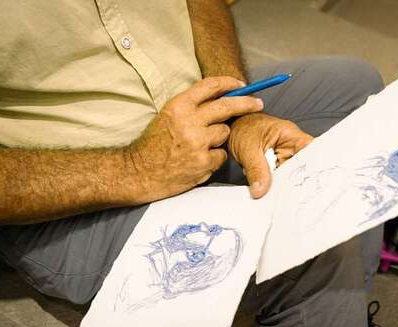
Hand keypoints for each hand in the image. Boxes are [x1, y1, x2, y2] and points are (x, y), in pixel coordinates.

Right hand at [125, 76, 262, 202]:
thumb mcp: (168, 116)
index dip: (229, 83)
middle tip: (257, 103)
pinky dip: (214, 159)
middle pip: (227, 106)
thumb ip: (191, 107)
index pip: (210, 86)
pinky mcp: (203, 162)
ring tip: (200, 146)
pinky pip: (221, 156)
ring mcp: (197, 143)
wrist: (140, 172)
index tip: (241, 85)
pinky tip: (199, 161)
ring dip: (219, 139)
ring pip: (224, 133)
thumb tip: (219, 98)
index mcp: (179, 106)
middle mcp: (189, 121)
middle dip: (246, 103)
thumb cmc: (154, 145)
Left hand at [228, 113, 312, 197]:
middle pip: (304, 168)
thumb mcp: (247, 148)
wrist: (231, 130)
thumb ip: (255, 169)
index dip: (316, 166)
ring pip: (292, 177)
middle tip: (294, 197)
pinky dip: (277, 187)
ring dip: (287, 187)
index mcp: (291, 136)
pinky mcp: (277, 168)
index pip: (312, 150)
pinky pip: (282, 180)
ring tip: (283, 198)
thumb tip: (261, 190)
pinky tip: (274, 196)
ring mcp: (285, 159)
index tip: (311, 182)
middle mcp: (292, 148)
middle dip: (300, 182)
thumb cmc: (242, 129)